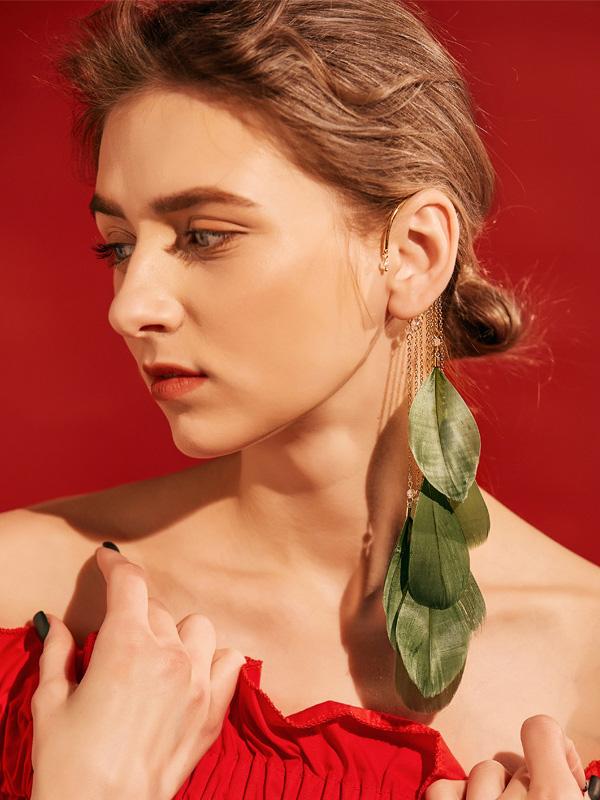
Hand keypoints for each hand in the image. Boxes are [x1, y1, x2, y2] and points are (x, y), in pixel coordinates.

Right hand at [30, 545, 246, 799]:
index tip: (108, 559)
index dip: (117, 563)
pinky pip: (230, 661)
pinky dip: (214, 658)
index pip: (130, 583)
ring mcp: (198, 682)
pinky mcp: (214, 710)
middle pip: (157, 607)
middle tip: (116, 635)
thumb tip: (58, 625)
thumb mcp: (51, 702)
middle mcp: (169, 655)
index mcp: (126, 645)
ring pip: (196, 627)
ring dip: (175, 632)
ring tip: (154, 655)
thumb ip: (59, 654)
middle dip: (134, 613)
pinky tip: (193, 670)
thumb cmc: (69, 764)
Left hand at [425, 714, 587, 798]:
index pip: (541, 729)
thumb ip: (567, 781)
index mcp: (555, 798)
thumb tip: (562, 755)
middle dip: (525, 785)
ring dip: (493, 793)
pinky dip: (455, 797)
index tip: (556, 764)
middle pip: (514, 762)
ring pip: (482, 772)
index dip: (552, 746)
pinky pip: (442, 789)